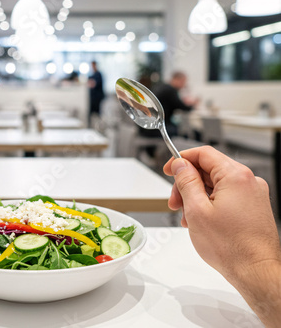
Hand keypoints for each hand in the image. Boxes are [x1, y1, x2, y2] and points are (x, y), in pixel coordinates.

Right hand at [164, 146, 280, 325]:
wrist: (256, 273)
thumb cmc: (231, 247)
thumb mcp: (196, 210)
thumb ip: (186, 181)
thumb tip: (180, 165)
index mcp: (235, 176)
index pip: (203, 154)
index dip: (182, 159)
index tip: (169, 169)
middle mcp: (249, 181)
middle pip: (209, 169)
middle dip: (187, 184)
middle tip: (175, 202)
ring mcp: (254, 195)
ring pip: (216, 184)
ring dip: (197, 196)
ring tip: (188, 217)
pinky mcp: (254, 207)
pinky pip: (226, 196)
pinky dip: (210, 204)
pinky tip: (201, 221)